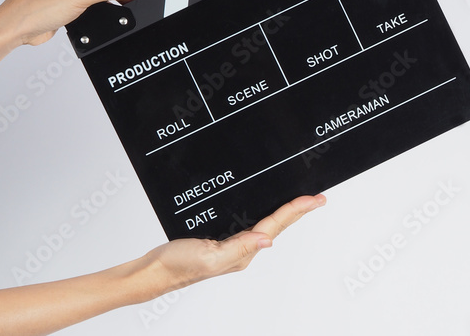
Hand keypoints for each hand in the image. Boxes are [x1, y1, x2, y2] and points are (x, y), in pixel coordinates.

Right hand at [142, 194, 325, 293]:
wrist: (152, 271)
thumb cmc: (176, 266)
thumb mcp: (209, 256)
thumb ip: (238, 248)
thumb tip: (267, 241)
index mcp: (242, 253)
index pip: (275, 226)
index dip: (296, 209)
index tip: (314, 199)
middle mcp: (241, 250)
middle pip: (277, 225)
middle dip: (298, 210)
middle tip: (318, 198)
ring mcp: (232, 246)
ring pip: (265, 224)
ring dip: (284, 212)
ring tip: (301, 202)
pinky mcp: (221, 240)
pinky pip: (249, 224)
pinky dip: (264, 214)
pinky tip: (267, 210)